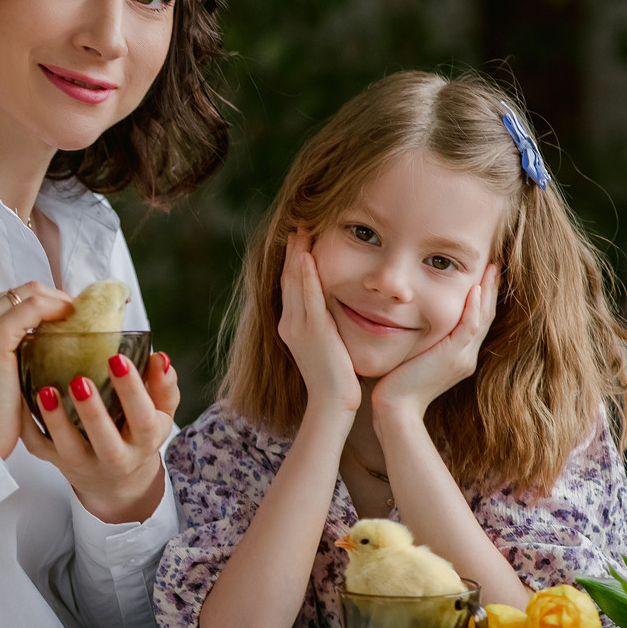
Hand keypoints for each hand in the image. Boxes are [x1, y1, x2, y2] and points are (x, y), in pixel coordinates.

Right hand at [0, 282, 74, 456]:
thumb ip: (5, 345)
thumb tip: (40, 332)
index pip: (7, 299)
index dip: (40, 303)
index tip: (63, 314)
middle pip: (19, 291)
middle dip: (52, 299)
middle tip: (76, 315)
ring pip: (29, 293)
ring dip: (58, 302)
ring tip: (78, 319)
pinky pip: (34, 307)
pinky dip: (57, 309)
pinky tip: (73, 322)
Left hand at [23, 350, 178, 523]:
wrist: (115, 480)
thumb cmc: (136, 433)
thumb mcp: (159, 413)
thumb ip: (163, 386)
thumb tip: (159, 358)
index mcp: (144, 440)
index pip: (143, 418)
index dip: (132, 391)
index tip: (118, 359)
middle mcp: (116, 457)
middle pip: (106, 441)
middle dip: (93, 412)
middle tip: (80, 380)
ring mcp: (84, 462)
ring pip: (69, 448)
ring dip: (56, 421)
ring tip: (47, 391)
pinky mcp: (56, 462)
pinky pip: (38, 447)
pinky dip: (27, 425)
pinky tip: (23, 399)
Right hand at [277, 231, 359, 418]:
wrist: (332, 403)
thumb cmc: (337, 380)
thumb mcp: (327, 346)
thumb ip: (327, 326)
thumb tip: (335, 311)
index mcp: (291, 326)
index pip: (291, 285)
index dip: (294, 260)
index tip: (300, 239)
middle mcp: (289, 322)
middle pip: (288, 277)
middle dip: (293, 250)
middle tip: (298, 225)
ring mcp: (298, 326)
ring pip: (294, 281)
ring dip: (297, 253)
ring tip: (300, 230)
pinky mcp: (312, 330)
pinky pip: (308, 296)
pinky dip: (306, 273)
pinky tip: (307, 255)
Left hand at [371, 263, 499, 420]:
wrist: (394, 409)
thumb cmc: (394, 383)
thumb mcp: (412, 355)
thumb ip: (418, 339)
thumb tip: (406, 317)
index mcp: (459, 355)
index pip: (476, 320)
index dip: (482, 297)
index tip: (482, 273)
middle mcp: (466, 356)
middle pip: (485, 316)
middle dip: (490, 289)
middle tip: (495, 264)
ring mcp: (462, 358)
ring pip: (482, 319)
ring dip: (487, 292)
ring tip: (492, 269)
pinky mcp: (452, 358)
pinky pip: (468, 329)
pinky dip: (473, 308)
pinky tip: (474, 289)